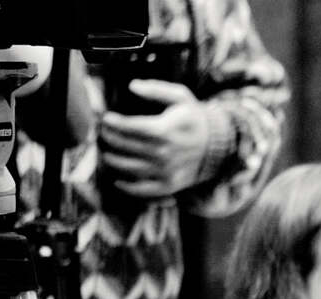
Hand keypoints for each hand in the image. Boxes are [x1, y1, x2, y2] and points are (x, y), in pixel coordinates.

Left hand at [98, 80, 211, 197]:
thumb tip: (132, 86)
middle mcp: (166, 153)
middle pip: (127, 146)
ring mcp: (167, 171)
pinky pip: (142, 190)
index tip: (106, 118)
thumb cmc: (193, 119)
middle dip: (110, 138)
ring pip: (129, 167)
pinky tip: (117, 178)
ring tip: (106, 151)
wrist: (218, 147)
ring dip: (112, 159)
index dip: (116, 123)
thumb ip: (157, 90)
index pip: (134, 127)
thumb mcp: (181, 98)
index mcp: (168, 130)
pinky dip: (127, 186)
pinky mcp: (169, 185)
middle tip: (102, 132)